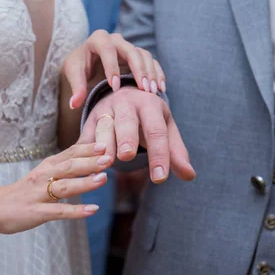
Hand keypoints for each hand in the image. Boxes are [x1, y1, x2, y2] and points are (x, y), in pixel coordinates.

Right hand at [0, 143, 111, 233]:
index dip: (87, 149)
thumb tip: (91, 160)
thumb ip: (64, 167)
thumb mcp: (43, 174)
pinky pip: (59, 212)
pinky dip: (76, 211)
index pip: (70, 153)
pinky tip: (92, 209)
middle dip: (89, 162)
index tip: (105, 144)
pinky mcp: (37, 212)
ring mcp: (40, 195)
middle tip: (109, 158)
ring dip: (85, 182)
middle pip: (69, 167)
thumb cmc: (25, 191)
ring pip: (65, 187)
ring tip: (103, 179)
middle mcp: (43, 177)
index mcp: (47, 166)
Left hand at [62, 30, 165, 108]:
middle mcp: (116, 40)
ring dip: (150, 73)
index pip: (107, 50)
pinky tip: (161, 88)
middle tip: (143, 89)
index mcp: (98, 39)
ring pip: (144, 55)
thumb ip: (76, 87)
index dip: (112, 68)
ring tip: (152, 92)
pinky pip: (151, 61)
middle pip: (131, 50)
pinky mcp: (138, 56)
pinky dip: (157, 73)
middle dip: (138, 70)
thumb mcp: (73, 74)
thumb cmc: (79, 66)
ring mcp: (129, 47)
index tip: (114, 87)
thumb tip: (74, 103)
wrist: (86, 63)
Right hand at [79, 87, 195, 183]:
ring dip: (103, 144)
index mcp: (150, 104)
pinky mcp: (90, 119)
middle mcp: (126, 103)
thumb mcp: (166, 129)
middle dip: (126, 138)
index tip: (160, 178)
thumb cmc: (149, 119)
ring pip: (103, 126)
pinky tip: (85, 165)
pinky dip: (84, 150)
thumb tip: (190, 176)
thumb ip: (176, 152)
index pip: (156, 131)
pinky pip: (86, 135)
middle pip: (127, 121)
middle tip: (127, 156)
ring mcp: (106, 109)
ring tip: (105, 161)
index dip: (159, 154)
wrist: (125, 96)